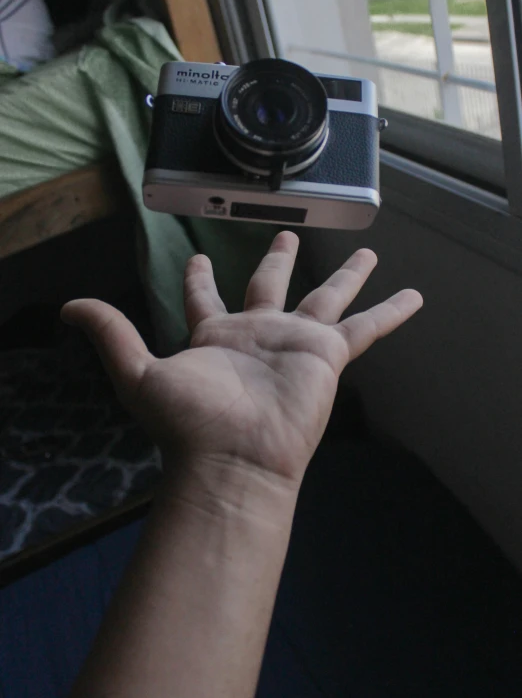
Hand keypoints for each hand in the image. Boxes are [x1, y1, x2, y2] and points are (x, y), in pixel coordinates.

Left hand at [61, 232, 421, 490]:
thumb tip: (67, 307)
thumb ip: (111, 335)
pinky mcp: (328, 355)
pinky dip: (390, 312)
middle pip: (271, 286)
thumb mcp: (139, 374)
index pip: (206, 299)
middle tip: (282, 236)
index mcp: (216, 337)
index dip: (200, 279)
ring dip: (347, 278)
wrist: (233, 460)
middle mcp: (259, 334)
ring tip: (368, 253)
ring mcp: (296, 342)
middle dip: (276, 261)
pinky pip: (367, 327)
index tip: (196, 258)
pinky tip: (413, 295)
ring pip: (328, 297)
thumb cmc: (188, 422)